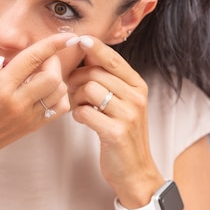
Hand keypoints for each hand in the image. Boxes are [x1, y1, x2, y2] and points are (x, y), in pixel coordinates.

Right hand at [0, 33, 78, 173]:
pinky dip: (59, 94)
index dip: (52, 44)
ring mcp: (28, 116)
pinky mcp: (34, 125)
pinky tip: (45, 89)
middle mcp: (18, 103)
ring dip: (57, 76)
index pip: (32, 60)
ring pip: (59, 91)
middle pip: (53, 76)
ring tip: (41, 71)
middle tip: (41, 57)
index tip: (67, 36)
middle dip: (53, 60)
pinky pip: (59, 107)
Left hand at [67, 35, 162, 205]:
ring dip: (76, 98)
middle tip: (71, 90)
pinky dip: (78, 115)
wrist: (135, 171)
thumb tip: (84, 53)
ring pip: (88, 89)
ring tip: (80, 107)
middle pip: (95, 73)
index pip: (113, 58)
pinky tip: (84, 120)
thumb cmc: (121, 132)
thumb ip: (109, 80)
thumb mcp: (123, 102)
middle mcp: (136, 97)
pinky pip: (84, 112)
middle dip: (76, 79)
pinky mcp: (116, 132)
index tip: (80, 39)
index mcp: (138, 85)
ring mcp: (128, 115)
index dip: (94, 47)